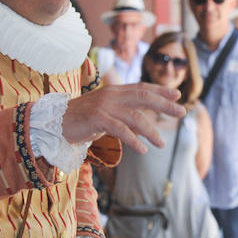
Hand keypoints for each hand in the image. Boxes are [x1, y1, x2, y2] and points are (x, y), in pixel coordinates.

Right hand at [61, 83, 182, 153]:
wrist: (54, 124)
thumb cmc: (82, 121)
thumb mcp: (106, 113)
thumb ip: (122, 113)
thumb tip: (142, 121)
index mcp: (114, 91)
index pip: (141, 87)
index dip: (160, 90)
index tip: (177, 94)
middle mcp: (111, 95)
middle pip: (143, 97)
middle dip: (164, 104)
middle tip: (182, 111)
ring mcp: (103, 106)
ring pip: (134, 116)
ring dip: (151, 130)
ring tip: (162, 143)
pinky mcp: (96, 119)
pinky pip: (119, 129)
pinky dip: (133, 139)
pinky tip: (142, 149)